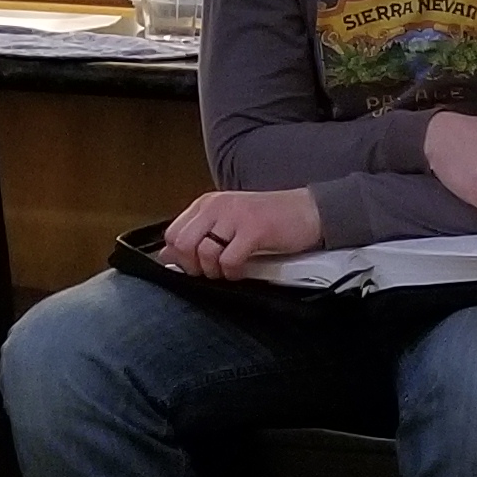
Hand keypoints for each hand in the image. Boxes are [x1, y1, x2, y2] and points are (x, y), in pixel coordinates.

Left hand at [162, 185, 322, 276]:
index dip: (180, 256)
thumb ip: (199, 236)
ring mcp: (235, 216)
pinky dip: (233, 273)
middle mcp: (217, 206)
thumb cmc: (272, 219)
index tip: (196, 266)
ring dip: (214, 271)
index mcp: (208, 203)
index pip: (173, 233)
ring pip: (204, 253)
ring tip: (229, 271)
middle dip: (193, 265)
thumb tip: (167, 256)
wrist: (309, 211)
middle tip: (211, 272)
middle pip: (182, 243)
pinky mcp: (254, 230)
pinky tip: (243, 271)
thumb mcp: (229, 224)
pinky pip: (229, 260)